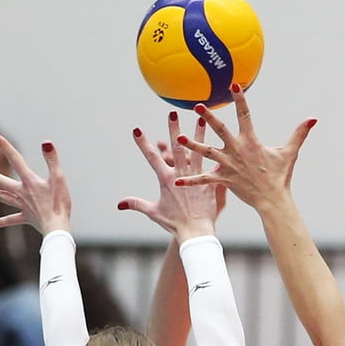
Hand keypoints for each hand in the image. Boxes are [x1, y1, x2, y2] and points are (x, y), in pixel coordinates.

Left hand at [0, 134, 71, 235]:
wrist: (56, 228)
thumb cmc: (59, 204)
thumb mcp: (59, 178)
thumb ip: (52, 160)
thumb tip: (46, 142)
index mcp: (29, 181)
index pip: (15, 159)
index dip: (5, 146)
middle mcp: (21, 192)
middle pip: (0, 181)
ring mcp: (22, 205)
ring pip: (1, 197)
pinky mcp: (26, 218)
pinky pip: (12, 219)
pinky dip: (2, 222)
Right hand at [119, 111, 224, 240]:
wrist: (195, 233)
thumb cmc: (174, 224)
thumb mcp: (153, 213)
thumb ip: (137, 204)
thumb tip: (119, 204)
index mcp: (166, 180)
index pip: (152, 158)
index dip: (144, 143)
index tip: (137, 129)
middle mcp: (181, 175)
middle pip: (178, 148)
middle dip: (174, 129)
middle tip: (172, 113)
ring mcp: (197, 177)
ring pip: (199, 150)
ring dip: (199, 133)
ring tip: (202, 117)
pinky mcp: (211, 182)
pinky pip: (215, 164)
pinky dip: (219, 152)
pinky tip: (225, 140)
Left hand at [174, 83, 315, 212]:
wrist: (273, 200)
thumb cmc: (280, 177)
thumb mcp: (289, 153)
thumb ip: (299, 134)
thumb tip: (313, 119)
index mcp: (251, 141)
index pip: (245, 115)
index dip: (240, 99)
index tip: (233, 84)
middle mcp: (237, 150)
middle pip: (220, 130)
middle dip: (209, 117)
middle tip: (198, 105)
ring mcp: (229, 165)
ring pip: (207, 152)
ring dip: (193, 145)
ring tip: (181, 137)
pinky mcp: (223, 180)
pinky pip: (204, 179)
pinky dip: (191, 181)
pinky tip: (176, 182)